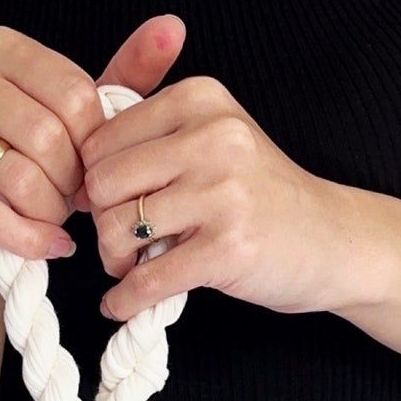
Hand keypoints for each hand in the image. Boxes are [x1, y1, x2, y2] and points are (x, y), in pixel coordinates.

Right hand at [0, 17, 179, 280]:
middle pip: (47, 135)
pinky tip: (46, 246)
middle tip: (72, 202)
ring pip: (17, 175)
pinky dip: (27, 239)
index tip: (94, 168)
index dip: (96, 146)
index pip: (74, 94)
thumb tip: (172, 26)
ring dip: (49, 212)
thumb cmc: (32, 166)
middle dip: (71, 183)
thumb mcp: (81, 120)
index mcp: (0, 46)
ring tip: (52, 219)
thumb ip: (127, 76)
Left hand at [74, 56, 340, 320]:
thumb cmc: (259, 192)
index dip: (95, 177)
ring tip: (137, 263)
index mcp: (200, 98)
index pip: (100, 138)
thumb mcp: (212, 136)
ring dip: (115, 260)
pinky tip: (125, 302)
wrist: (332, 239)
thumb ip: (147, 134)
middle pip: (102, 183)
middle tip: (123, 239)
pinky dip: (126, 299)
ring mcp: (224, 193)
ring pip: (117, 230)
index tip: (115, 200)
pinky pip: (147, 280)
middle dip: (103, 219)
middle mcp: (214, 136)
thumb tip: (68, 167)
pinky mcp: (229, 249)